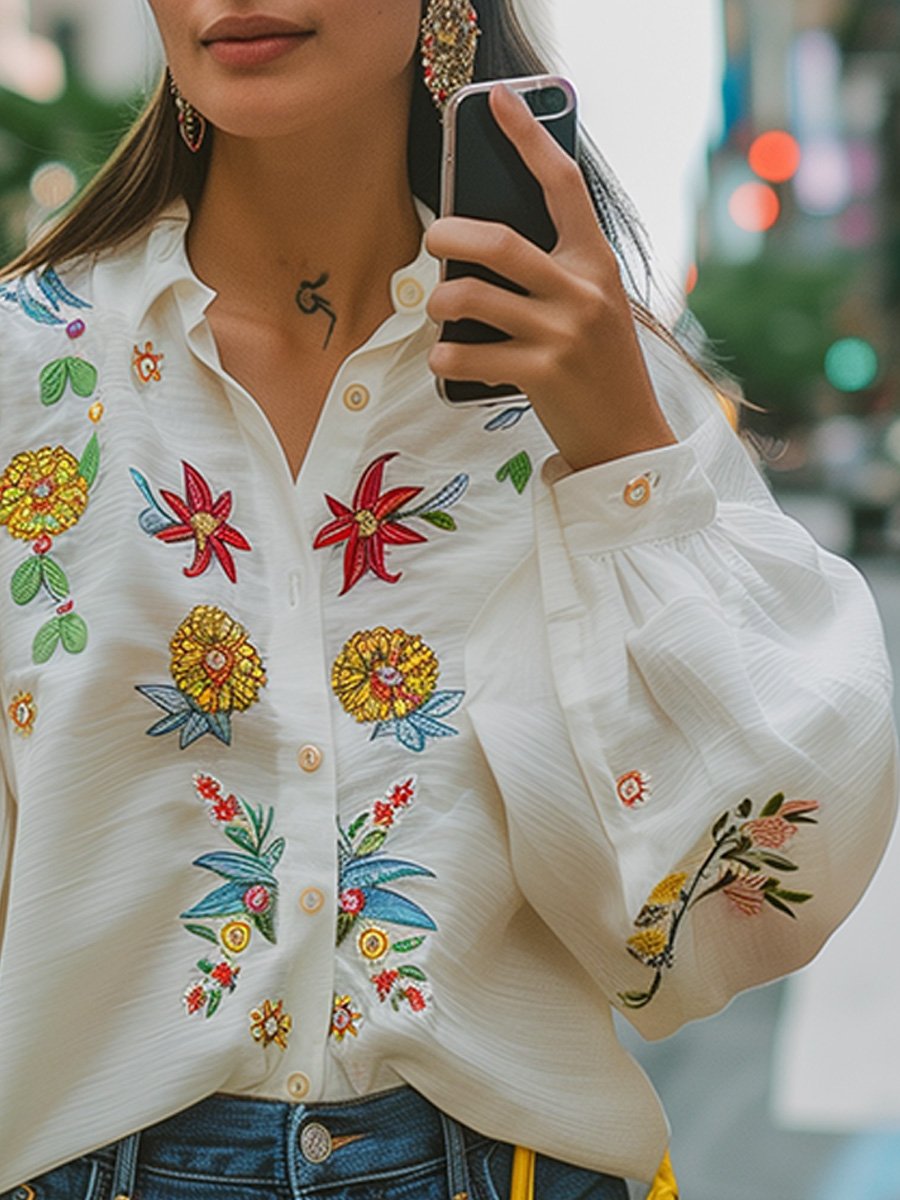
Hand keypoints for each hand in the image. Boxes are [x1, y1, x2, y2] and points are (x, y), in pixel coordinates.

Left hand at [424, 83, 676, 471]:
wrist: (628, 435)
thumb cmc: (597, 365)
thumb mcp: (591, 306)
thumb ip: (552, 271)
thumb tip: (477, 242)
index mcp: (597, 262)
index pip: (562, 184)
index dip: (529, 137)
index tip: (498, 101)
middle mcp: (584, 291)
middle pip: (498, 242)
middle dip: (449, 234)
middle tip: (432, 238)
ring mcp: (564, 333)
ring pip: (473, 297)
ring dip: (439, 301)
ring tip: (436, 308)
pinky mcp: (543, 373)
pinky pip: (470, 353)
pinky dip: (446, 354)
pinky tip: (446, 357)